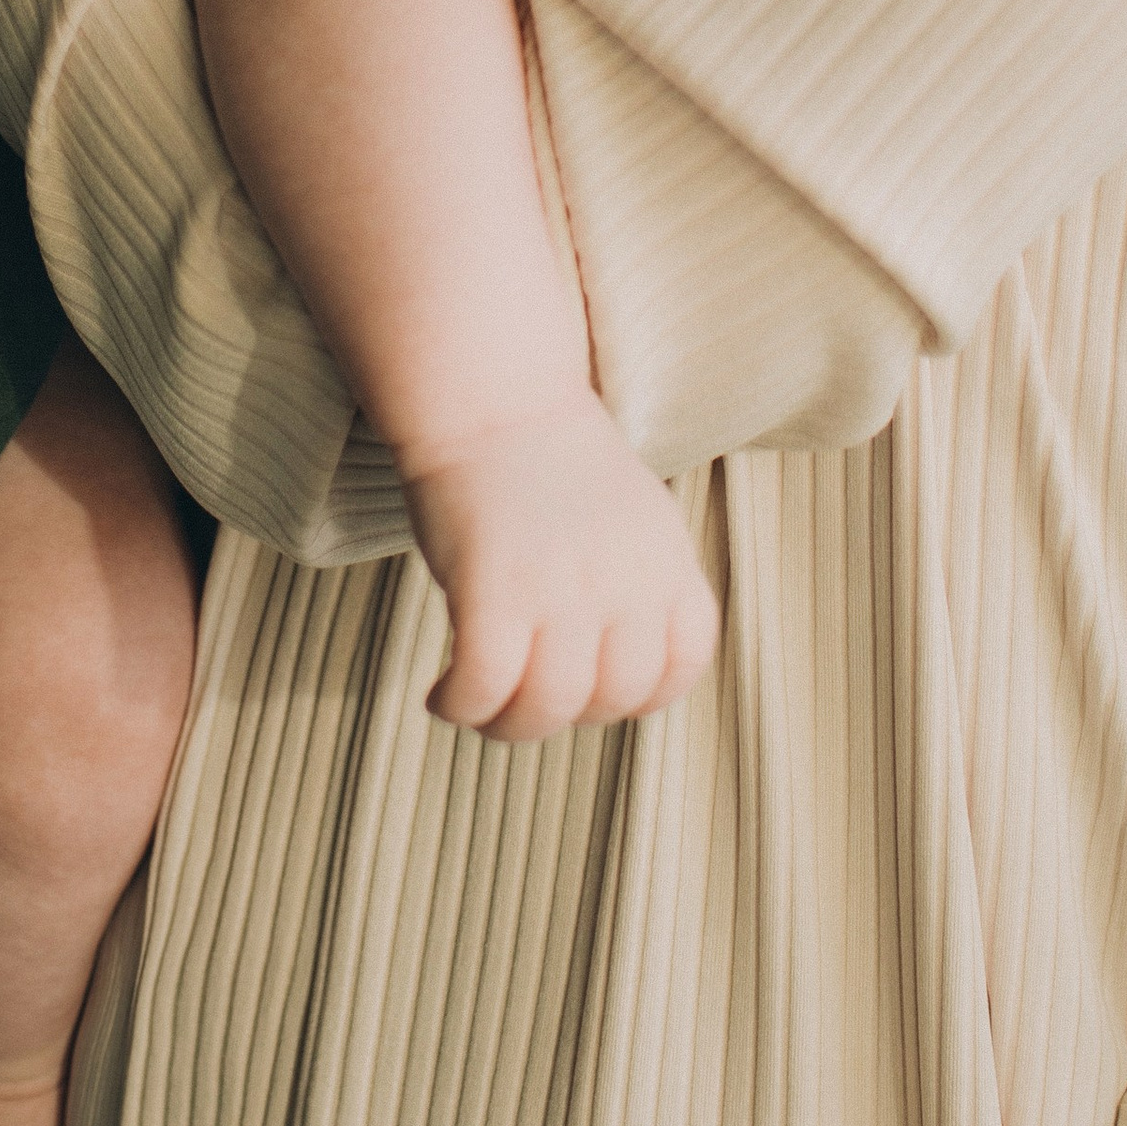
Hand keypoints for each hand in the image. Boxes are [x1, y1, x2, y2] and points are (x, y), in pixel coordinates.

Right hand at [402, 394, 718, 743]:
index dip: (641, 695)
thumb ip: (643, 588)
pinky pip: (485, 686)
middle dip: (566, 715)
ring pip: (548, 707)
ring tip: (477, 707)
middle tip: (522, 695)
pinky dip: (460, 707)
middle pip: (612, 699)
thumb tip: (625, 677)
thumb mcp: (633, 518)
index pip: (684, 664)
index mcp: (667, 559)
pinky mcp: (496, 587)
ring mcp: (562, 585)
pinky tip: (442, 696)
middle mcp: (625, 578)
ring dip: (506, 727)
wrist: (492, 398)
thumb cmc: (552, 464)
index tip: (593, 687)